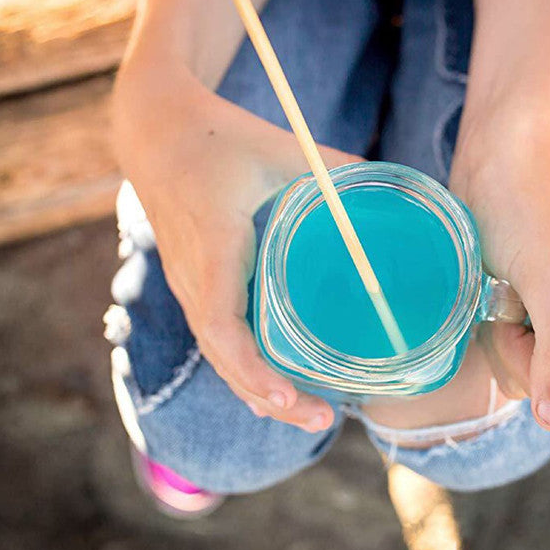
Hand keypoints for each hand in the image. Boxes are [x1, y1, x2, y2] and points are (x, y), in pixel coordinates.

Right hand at [114, 71, 357, 432]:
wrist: (155, 130)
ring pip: (217, 354)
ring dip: (256, 390)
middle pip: (223, 357)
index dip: (252, 369)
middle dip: (268, 397)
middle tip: (324, 419)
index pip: (222, 326)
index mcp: (216, 246)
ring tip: (309, 415)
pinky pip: (214, 336)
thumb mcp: (280, 148)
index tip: (289, 398)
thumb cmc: (217, 137)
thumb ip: (338, 167)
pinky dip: (243, 368)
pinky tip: (275, 384)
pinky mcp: (192, 281)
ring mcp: (188, 282)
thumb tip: (394, 184)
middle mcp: (195, 275)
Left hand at [450, 133, 549, 431]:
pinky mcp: (530, 311)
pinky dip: (487, 319)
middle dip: (507, 338)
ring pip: (511, 365)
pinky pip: (500, 343)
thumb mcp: (547, 284)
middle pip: (532, 380)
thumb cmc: (524, 214)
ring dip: (493, 326)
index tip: (520, 296)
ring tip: (502, 281)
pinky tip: (494, 285)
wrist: (498, 165)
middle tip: (509, 286)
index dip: (522, 347)